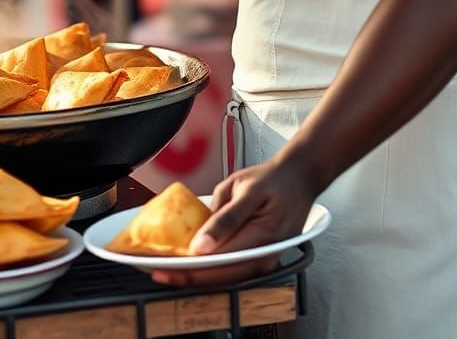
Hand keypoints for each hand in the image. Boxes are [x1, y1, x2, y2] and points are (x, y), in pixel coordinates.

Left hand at [150, 154, 318, 287]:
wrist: (298, 179)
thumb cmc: (271, 179)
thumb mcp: (244, 188)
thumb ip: (224, 218)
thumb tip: (201, 245)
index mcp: (262, 237)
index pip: (220, 262)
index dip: (190, 268)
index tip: (164, 266)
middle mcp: (266, 257)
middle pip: (222, 276)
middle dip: (187, 276)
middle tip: (158, 271)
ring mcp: (265, 262)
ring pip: (227, 278)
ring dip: (197, 276)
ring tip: (169, 270)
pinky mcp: (262, 260)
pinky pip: (234, 271)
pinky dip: (211, 270)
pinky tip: (191, 264)